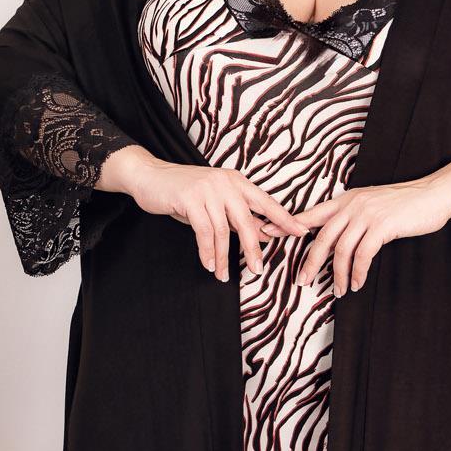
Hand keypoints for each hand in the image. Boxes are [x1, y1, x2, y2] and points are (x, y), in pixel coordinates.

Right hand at [115, 149, 311, 281]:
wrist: (149, 176)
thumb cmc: (184, 192)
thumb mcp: (215, 203)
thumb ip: (237, 217)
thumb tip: (264, 235)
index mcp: (236, 182)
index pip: (266, 202)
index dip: (284, 218)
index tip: (301, 232)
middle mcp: (226, 183)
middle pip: (247, 221)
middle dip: (253, 248)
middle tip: (258, 269)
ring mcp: (208, 189)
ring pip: (223, 231)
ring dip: (223, 257)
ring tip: (222, 274)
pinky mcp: (190, 198)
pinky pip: (204, 232)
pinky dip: (207, 251)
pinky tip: (208, 264)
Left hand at [293, 177, 450, 295]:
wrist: (434, 194)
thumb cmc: (406, 204)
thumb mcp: (374, 205)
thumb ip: (355, 217)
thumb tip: (340, 239)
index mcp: (347, 200)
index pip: (311, 214)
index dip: (288, 224)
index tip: (267, 232)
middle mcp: (352, 205)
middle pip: (321, 237)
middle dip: (310, 262)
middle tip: (303, 281)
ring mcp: (366, 214)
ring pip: (341, 250)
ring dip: (339, 274)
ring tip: (341, 290)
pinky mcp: (381, 226)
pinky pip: (362, 255)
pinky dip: (358, 273)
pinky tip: (358, 283)